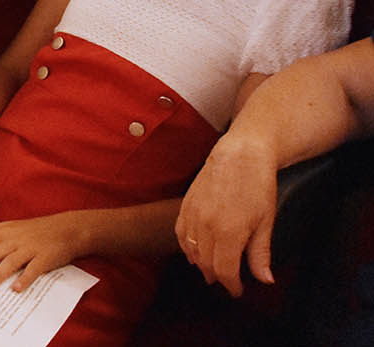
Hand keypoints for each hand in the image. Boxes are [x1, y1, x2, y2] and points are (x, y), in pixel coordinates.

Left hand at [0, 211, 86, 291]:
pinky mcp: (44, 257)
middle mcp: (13, 240)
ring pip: (10, 261)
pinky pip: (34, 269)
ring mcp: (29, 248)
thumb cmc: (34, 230)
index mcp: (3, 232)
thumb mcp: (8, 226)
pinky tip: (17, 288)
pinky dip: (25, 278)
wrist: (66, 228)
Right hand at [175, 136, 278, 296]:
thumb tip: (265, 280)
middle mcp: (206, 226)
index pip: (225, 271)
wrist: (239, 155)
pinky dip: (185, 246)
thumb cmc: (257, 186)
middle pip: (206, 263)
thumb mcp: (266, 222)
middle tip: (227, 282)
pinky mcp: (185, 205)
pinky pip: (180, 233)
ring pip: (191, 250)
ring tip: (211, 271)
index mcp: (229, 232)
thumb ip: (260, 253)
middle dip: (217, 276)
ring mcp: (193, 214)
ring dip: (201, 264)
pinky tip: (193, 252)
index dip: (231, 285)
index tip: (237, 291)